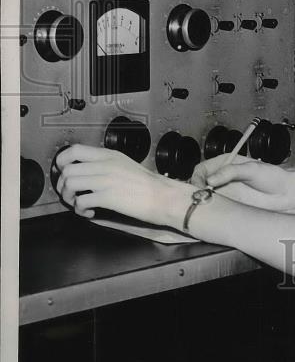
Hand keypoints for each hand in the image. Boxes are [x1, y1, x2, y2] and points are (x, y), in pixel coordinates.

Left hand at [54, 145, 189, 227]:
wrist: (165, 196)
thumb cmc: (149, 185)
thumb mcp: (126, 165)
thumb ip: (106, 164)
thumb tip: (87, 172)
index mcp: (109, 155)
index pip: (74, 149)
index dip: (62, 162)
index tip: (63, 173)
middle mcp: (105, 164)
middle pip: (67, 169)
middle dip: (62, 185)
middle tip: (70, 194)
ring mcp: (106, 180)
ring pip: (69, 184)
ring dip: (69, 198)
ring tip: (79, 204)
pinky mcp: (108, 197)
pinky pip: (80, 201)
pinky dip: (80, 210)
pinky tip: (90, 212)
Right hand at [192, 155, 294, 211]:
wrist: (286, 194)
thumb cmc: (273, 177)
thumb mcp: (252, 169)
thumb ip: (230, 172)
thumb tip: (211, 179)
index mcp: (225, 163)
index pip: (201, 169)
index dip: (197, 178)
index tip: (199, 187)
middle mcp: (222, 177)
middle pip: (199, 183)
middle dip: (195, 191)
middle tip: (198, 199)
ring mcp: (225, 192)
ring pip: (203, 197)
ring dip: (200, 202)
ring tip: (203, 207)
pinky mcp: (229, 205)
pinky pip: (213, 208)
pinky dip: (208, 211)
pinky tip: (211, 214)